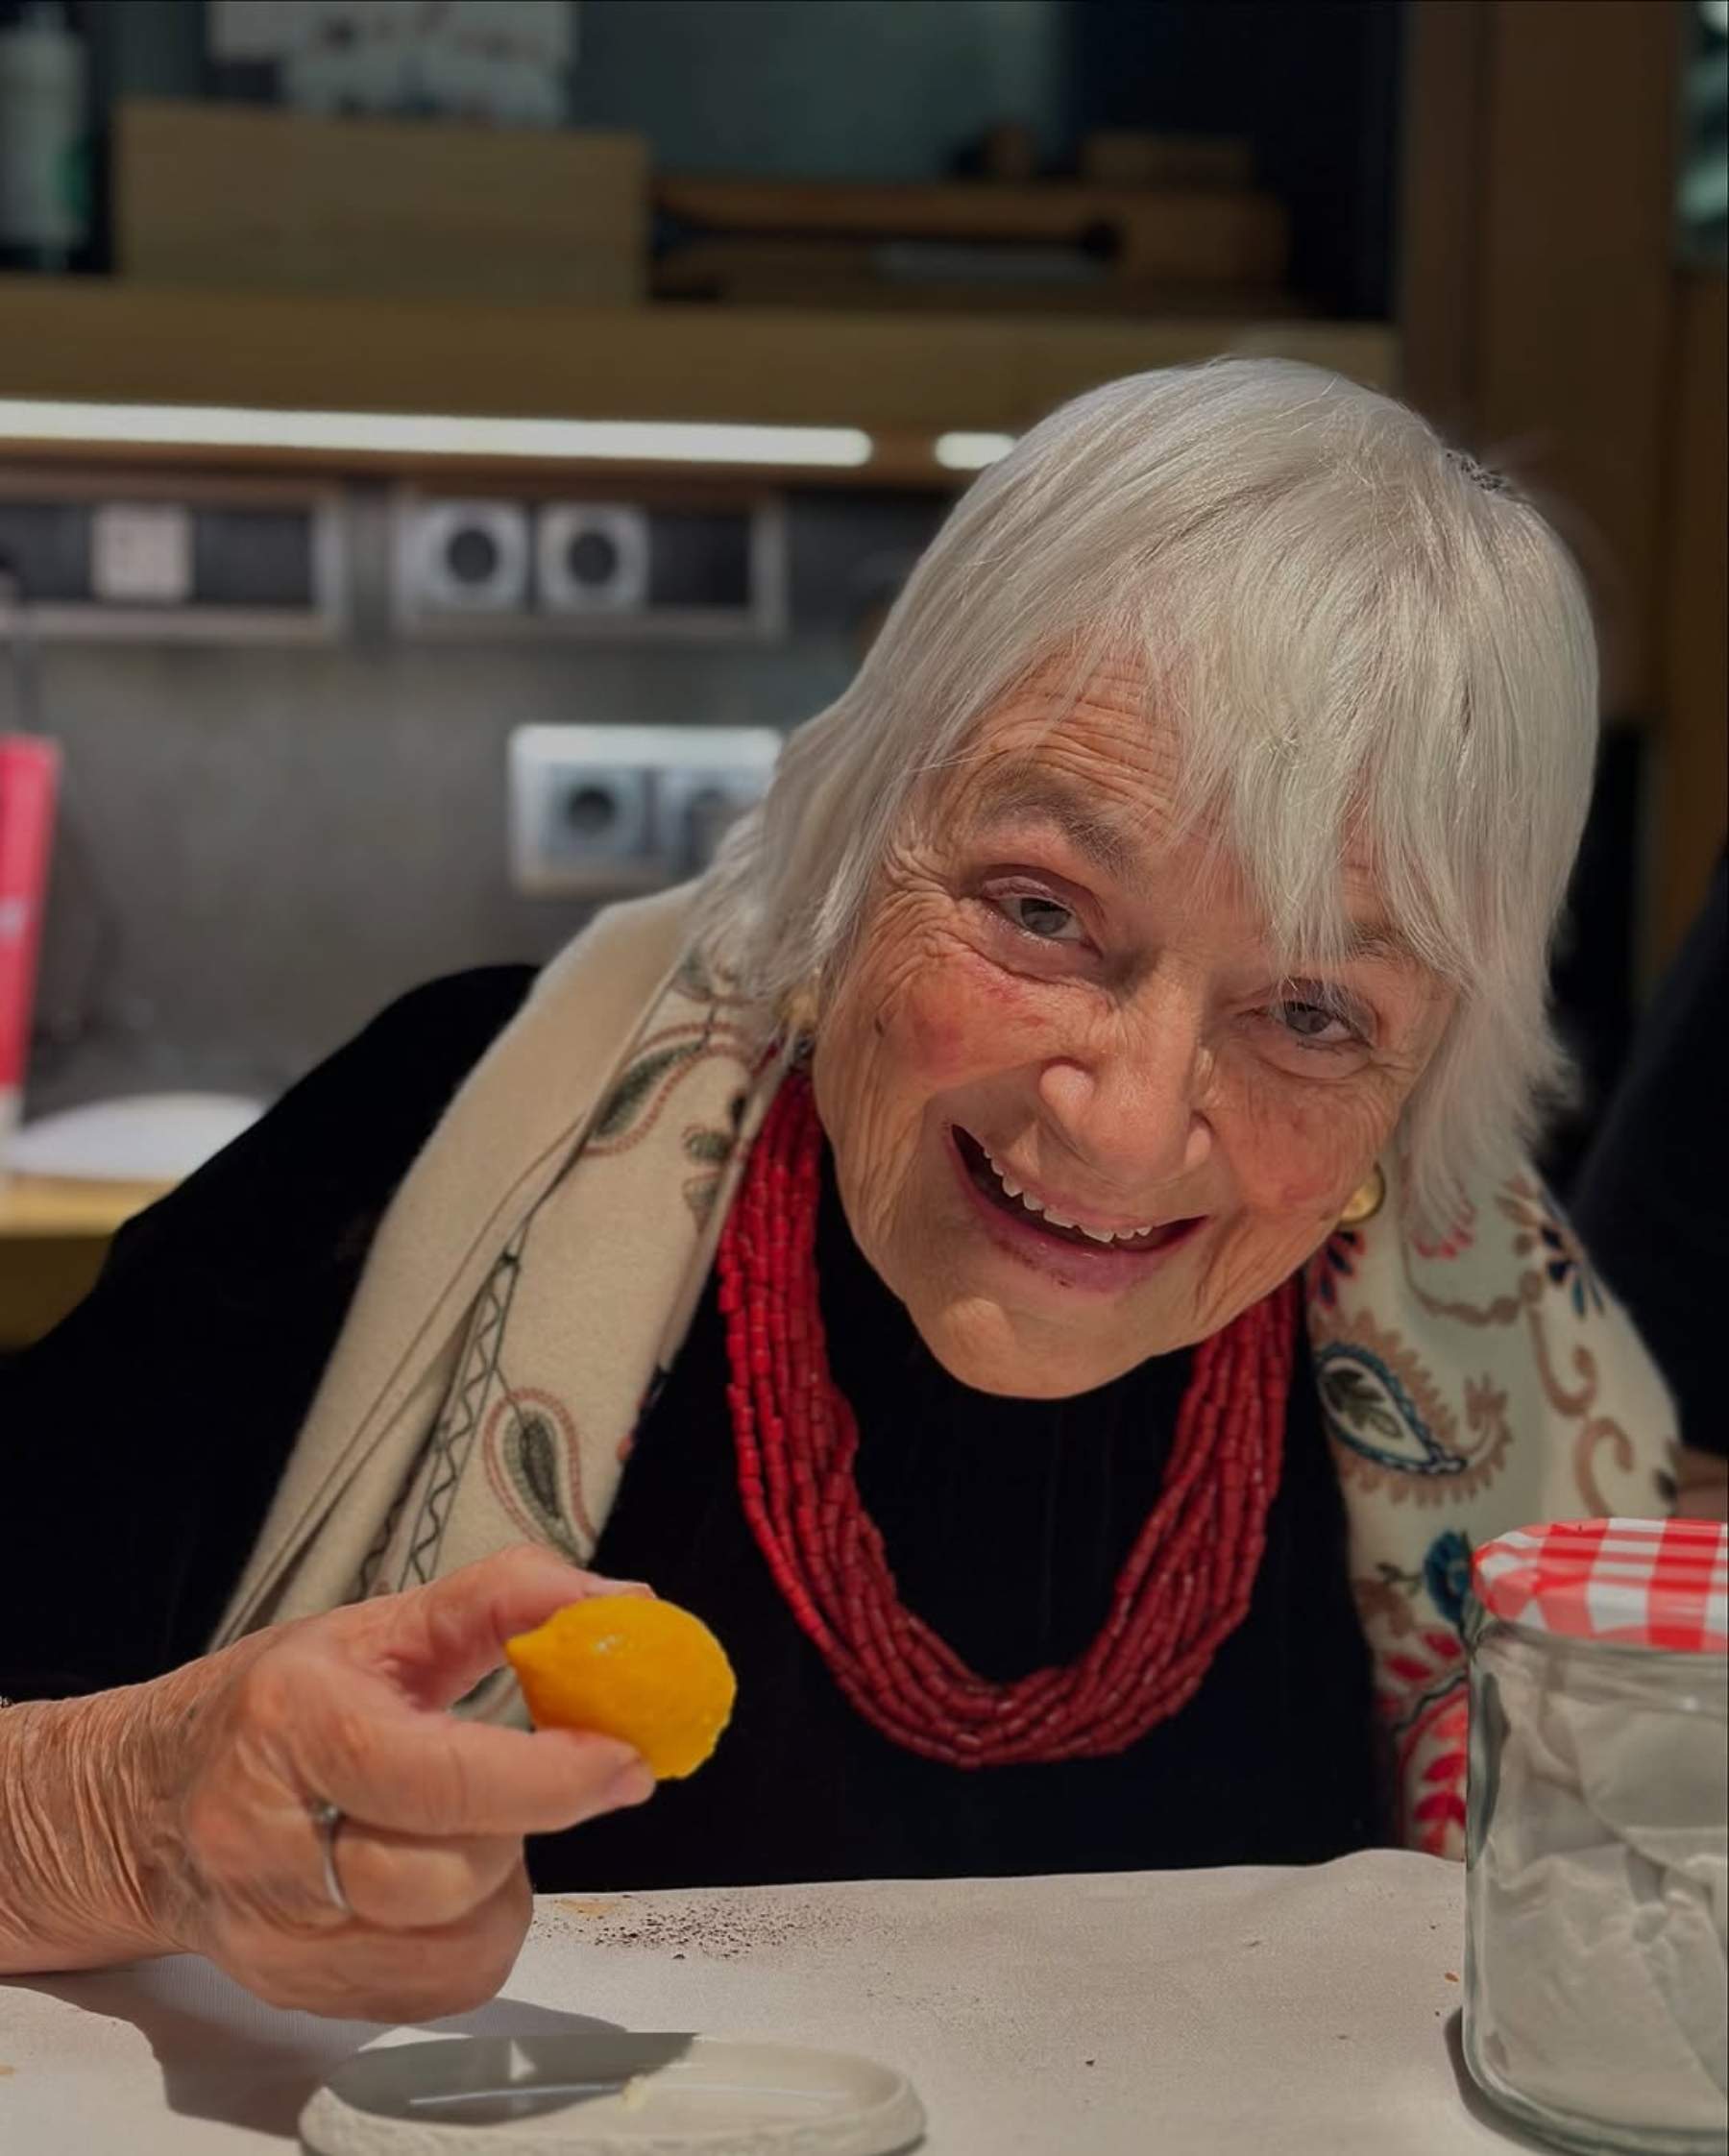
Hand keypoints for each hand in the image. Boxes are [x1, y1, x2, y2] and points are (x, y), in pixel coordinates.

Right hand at [142, 1546, 654, 2018]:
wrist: (146, 1805)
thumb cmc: (270, 1705)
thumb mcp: (376, 1625)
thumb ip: (499, 1601)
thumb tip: (622, 1603)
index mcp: (293, 1724)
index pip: (437, 1776)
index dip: (549, 1774)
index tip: (625, 1758)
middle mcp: (272, 1840)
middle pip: (452, 1872)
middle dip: (527, 1819)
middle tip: (549, 1772)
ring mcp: (279, 1933)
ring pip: (459, 1942)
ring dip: (503, 1881)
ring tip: (473, 1824)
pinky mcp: (301, 1993)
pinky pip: (442, 1988)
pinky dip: (476, 1934)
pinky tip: (448, 1880)